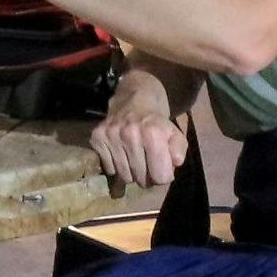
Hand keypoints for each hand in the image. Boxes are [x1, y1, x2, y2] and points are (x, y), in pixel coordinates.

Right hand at [93, 69, 190, 193]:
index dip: (164, 175)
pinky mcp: (97, 137)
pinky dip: (116, 166)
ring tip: (135, 158)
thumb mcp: (175, 133)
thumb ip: (179, 151)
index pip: (160, 177)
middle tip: (148, 163)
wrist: (133, 97)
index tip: (162, 167)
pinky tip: (121, 153)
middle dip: (148, 176)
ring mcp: (111, 135)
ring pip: (124, 176)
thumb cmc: (156, 120)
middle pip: (141, 179)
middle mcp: (130, 134)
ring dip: (131, 172)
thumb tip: (175, 164)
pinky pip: (109, 169)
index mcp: (153, 133)